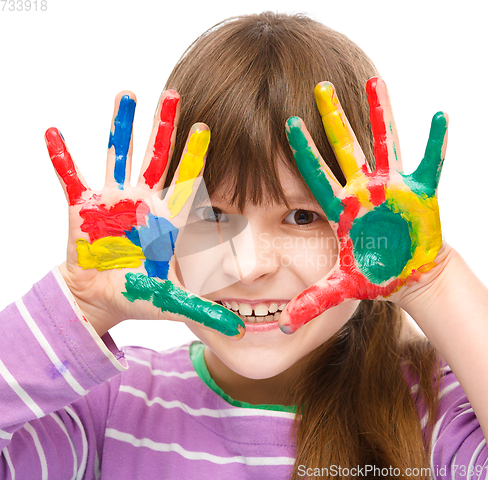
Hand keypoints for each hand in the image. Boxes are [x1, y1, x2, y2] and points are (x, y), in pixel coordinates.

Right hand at [45, 91, 243, 337]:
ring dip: (121, 128)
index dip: (195, 159)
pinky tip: (53, 132)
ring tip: (125, 93)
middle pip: (156, 159)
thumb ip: (201, 311)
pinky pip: (70, 178)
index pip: (185, 185)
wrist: (100, 297)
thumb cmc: (137, 296)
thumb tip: (238, 332)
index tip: (206, 128)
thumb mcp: (168, 302)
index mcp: (165, 221)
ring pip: (117, 156)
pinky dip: (61, 158)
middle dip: (164, 129)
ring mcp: (112, 202)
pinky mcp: (82, 208)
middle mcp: (142, 203)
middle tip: (173, 94)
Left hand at [281, 77, 447, 332]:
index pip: (317, 175)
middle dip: (334, 119)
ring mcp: (392, 188)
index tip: (288, 124)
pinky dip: (436, 143)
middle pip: (345, 149)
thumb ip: (314, 301)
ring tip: (377, 79)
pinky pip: (429, 163)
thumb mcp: (342, 287)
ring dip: (382, 114)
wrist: (405, 273)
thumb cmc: (373, 274)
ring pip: (384, 144)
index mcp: (343, 208)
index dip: (303, 151)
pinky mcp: (420, 193)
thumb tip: (284, 324)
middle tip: (321, 86)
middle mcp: (364, 191)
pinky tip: (439, 116)